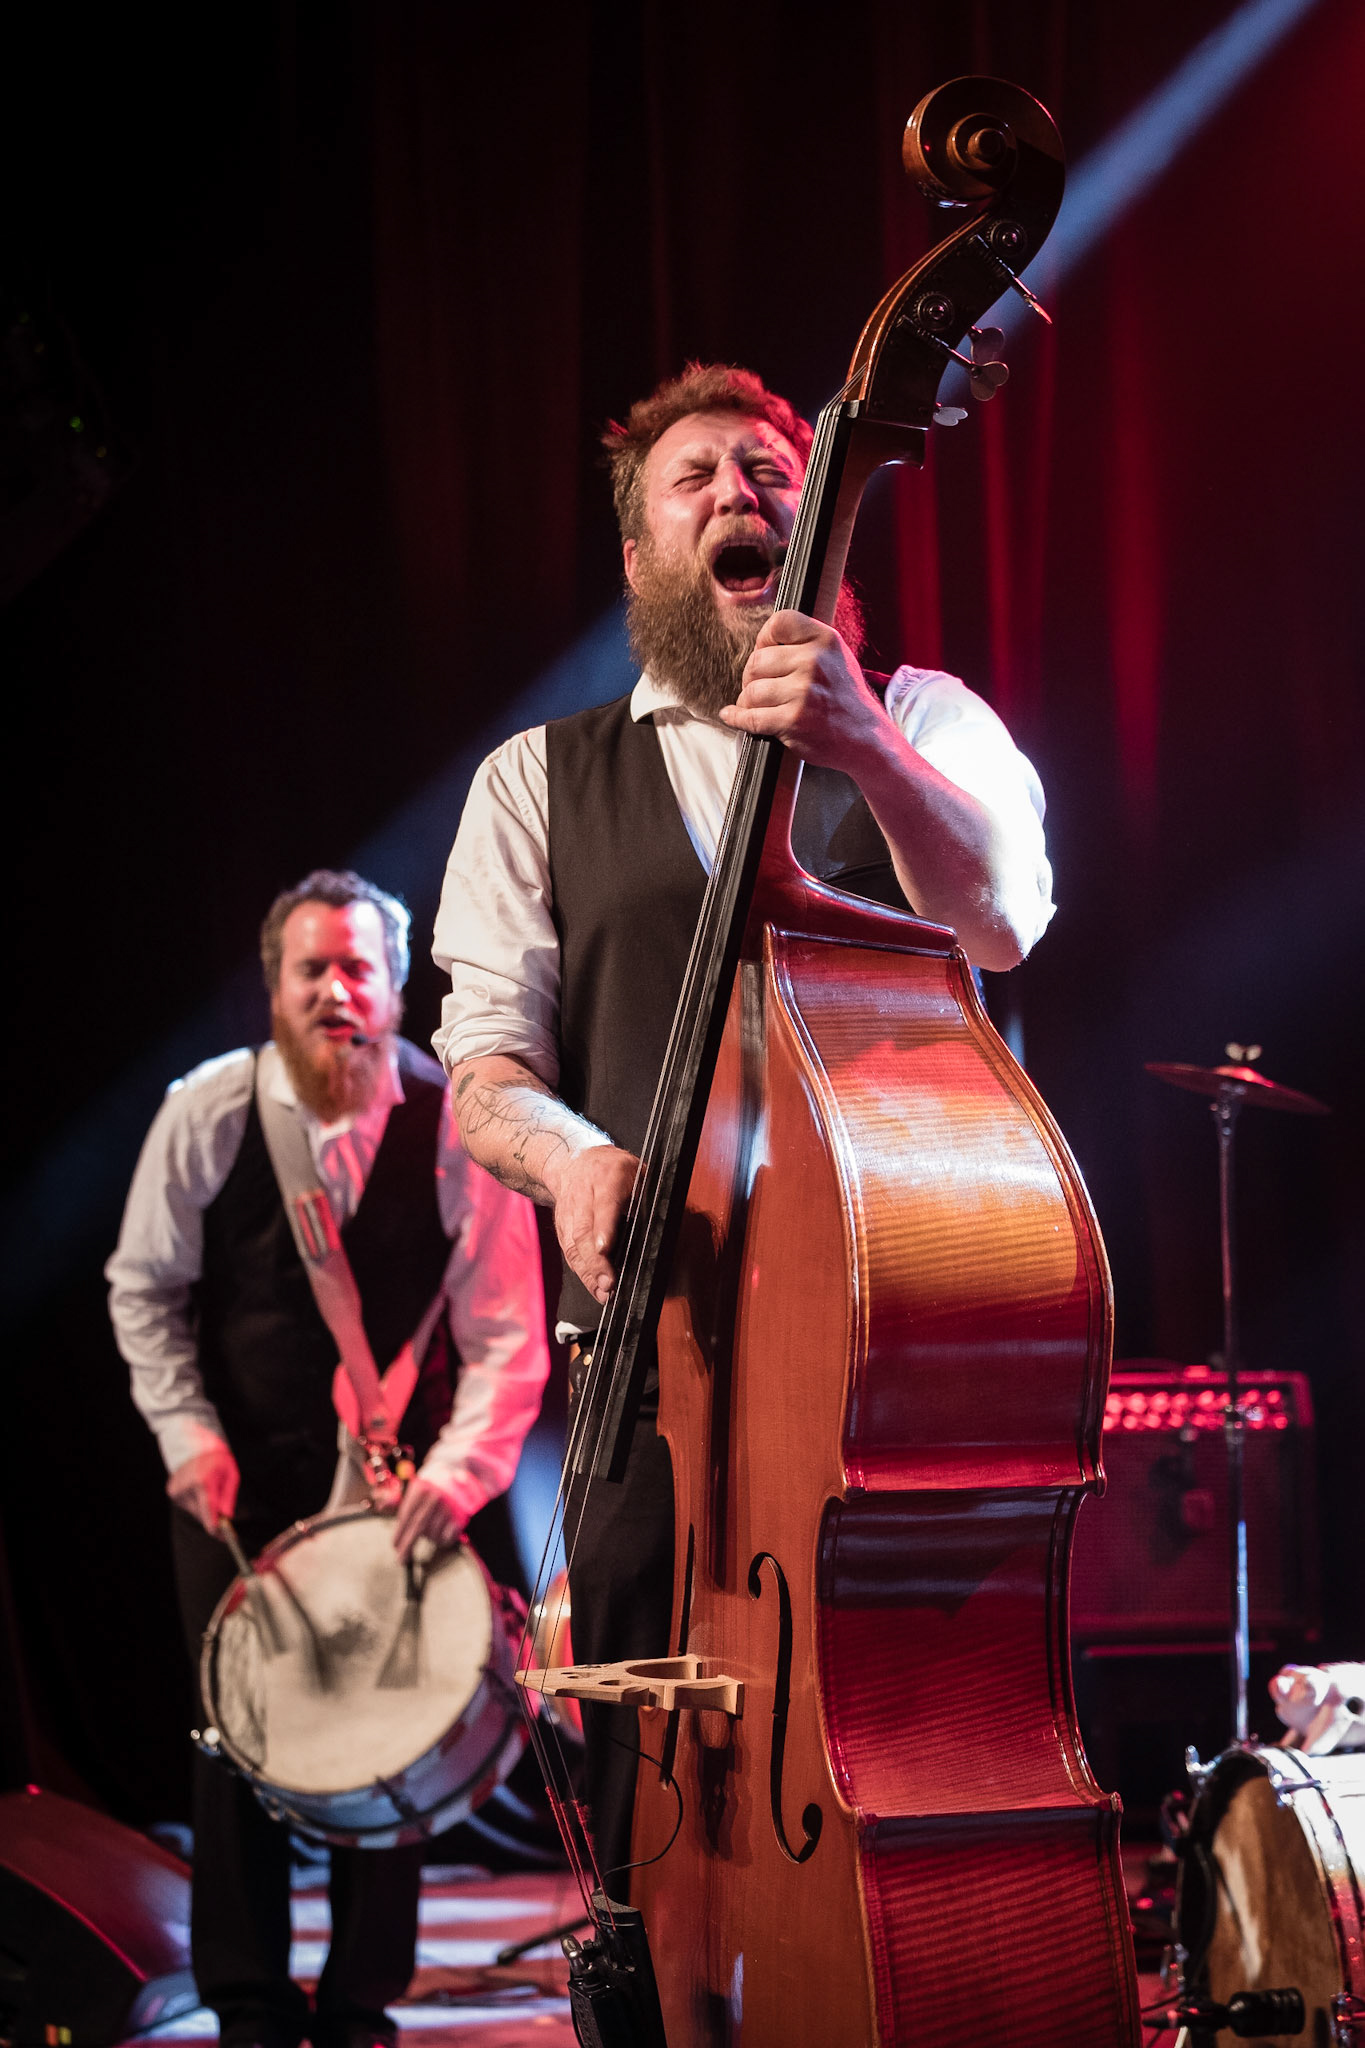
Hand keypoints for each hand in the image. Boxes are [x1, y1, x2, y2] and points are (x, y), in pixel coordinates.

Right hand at [167, 1444, 239, 1534]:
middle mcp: (186, 1486)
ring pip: (195, 1512)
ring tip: (211, 1493)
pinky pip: (189, 1506)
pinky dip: (197, 1504)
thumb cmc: (217, 1460)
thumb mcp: (231, 1474)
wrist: (194, 1447)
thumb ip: (228, 1496)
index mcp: (202, 1480)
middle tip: (227, 1527)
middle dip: (215, 1520)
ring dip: (206, 1510)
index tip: (225, 1537)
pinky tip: (200, 1491)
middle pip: (202, 1514)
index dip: (216, 1526)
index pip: (209, 1509)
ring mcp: (176, 1490)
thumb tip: (228, 1516)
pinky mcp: (171, 1492)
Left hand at [393, 1476, 463, 1561]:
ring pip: (433, 1534)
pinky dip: (442, 1540)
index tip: (394, 1546)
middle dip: (408, 1545)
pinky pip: (447, 1538)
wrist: (454, 1472)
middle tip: (401, 1559)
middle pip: (418, 1527)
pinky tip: (441, 1532)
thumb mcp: (412, 1488)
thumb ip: (395, 1498)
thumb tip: (381, 1507)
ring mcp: (449, 1506)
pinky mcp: (461, 1516)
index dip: (399, 1533)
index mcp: (420, 1489)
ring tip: (430, 1530)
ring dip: (429, 1539)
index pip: (407, 1516)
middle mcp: (435, 1497)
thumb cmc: (428, 1485)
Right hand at [548, 1143, 638, 1304]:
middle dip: (595, 1261)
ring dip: (588, 1272)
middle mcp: (583, 1195)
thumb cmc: (614, 1169)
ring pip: (574, 1244)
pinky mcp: (562, 1227)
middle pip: (585, 1231)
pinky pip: (569, 1251)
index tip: (605, 1249)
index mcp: (607, 1177)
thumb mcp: (637, 1171)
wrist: (574, 1161)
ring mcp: (569, 1212)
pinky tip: (593, 1286)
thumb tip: (664, 1222)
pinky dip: (581, 1271)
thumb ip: (647, 1194)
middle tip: (609, 1284)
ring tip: (603, 1293)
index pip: (603, 1204)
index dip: (603, 1228)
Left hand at [720, 609, 882, 765]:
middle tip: (762, 688)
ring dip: (748, 701)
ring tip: (761, 707)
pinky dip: (737, 717)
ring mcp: (803, 692)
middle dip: (752, 677)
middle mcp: (814, 662)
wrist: (865, 738)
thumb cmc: (844, 698)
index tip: (765, 653)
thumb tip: (760, 644)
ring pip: (751, 691)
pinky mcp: (792, 721)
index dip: (765, 639)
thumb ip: (804, 643)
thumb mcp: (835, 657)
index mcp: (825, 640)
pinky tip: (734, 715)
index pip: (779, 622)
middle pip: (756, 661)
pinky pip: (750, 717)